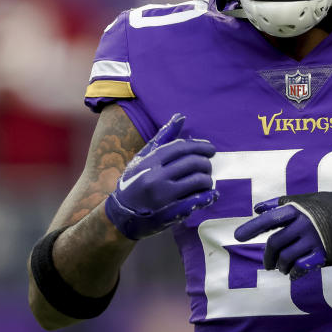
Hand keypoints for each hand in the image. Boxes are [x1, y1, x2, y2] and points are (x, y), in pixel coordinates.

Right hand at [105, 113, 217, 239]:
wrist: (120, 215)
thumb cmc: (134, 182)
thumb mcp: (143, 158)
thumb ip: (163, 137)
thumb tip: (181, 116)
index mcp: (150, 162)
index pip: (182, 148)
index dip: (200, 147)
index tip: (211, 149)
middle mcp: (156, 178)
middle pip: (193, 163)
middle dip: (206, 163)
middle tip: (208, 166)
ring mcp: (164, 197)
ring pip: (199, 181)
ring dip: (208, 179)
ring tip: (206, 180)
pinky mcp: (170, 213)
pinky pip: (197, 201)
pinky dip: (208, 196)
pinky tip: (211, 194)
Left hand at [233, 197, 327, 278]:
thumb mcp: (313, 199)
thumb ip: (285, 204)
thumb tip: (257, 208)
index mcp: (300, 208)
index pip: (269, 219)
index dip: (252, 228)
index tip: (237, 237)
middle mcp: (305, 223)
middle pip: (275, 243)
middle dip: (267, 257)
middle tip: (267, 265)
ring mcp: (315, 239)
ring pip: (286, 258)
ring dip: (281, 266)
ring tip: (283, 268)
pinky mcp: (325, 255)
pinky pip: (301, 268)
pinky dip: (294, 273)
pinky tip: (295, 273)